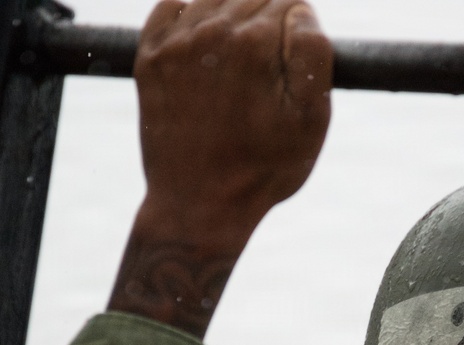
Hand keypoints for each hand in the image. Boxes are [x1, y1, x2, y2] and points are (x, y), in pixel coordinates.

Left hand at [109, 0, 332, 337]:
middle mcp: (212, 31)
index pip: (291, 3)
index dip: (300, 35)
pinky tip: (204, 53)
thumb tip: (299, 10)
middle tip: (266, 80)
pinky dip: (189, 19)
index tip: (293, 71)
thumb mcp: (311, 119)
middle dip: (268, 28)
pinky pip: (172, 8)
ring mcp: (175, 43)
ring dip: (232, 23)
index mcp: (255, 43)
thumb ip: (313, 52)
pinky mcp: (150, 58)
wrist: (199, 206)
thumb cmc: (263, 168)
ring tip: (238, 73)